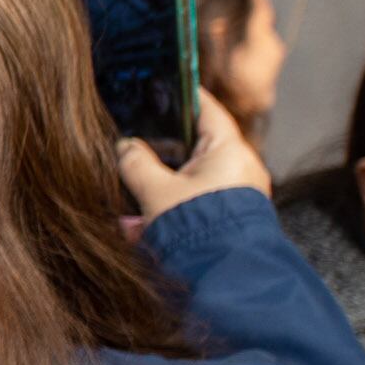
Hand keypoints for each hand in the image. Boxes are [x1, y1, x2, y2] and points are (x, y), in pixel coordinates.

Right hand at [116, 92, 269, 213]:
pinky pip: (194, 202)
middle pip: (193, 146)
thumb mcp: (155, 191)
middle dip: (159, 152)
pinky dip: (169, 207)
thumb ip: (135, 162)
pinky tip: (140, 226)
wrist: (226, 277)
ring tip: (129, 202)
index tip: (160, 86)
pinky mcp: (229, 217)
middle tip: (131, 148)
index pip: (206, 108)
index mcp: (229, 151)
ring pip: (190, 177)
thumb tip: (125, 146)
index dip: (181, 94)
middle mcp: (239, 168)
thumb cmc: (196, 228)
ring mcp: (236, 194)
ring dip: (159, 186)